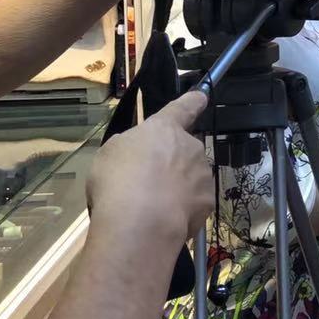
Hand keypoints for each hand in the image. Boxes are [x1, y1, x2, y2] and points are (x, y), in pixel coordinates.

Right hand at [87, 89, 213, 245]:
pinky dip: (182, 211)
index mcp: (165, 129)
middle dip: (172, 164)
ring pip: (191, 178)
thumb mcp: (110, 155)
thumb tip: (138, 155)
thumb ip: (129, 149)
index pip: (183, 108)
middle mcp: (191, 147)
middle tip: (147, 184)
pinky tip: (163, 221)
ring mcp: (202, 174)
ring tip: (152, 208)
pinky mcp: (208, 202)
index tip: (202, 96)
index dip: (192, 101)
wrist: (140, 221)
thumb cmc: (118, 180)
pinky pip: (194, 203)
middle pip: (184, 151)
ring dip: (177, 189)